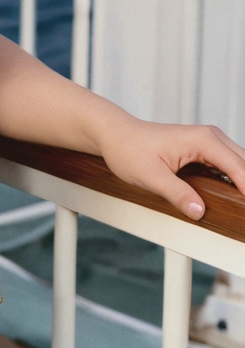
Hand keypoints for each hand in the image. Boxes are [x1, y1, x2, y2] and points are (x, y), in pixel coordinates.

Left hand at [97, 115, 244, 218]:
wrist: (115, 135)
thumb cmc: (129, 149)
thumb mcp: (150, 176)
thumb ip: (176, 193)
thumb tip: (199, 210)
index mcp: (203, 140)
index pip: (240, 169)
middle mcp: (211, 137)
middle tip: (244, 212)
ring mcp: (210, 142)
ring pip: (241, 165)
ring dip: (244, 184)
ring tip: (241, 207)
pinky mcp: (205, 150)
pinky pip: (230, 166)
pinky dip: (236, 180)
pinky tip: (235, 198)